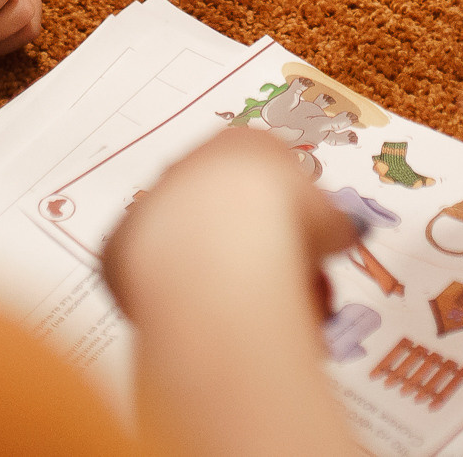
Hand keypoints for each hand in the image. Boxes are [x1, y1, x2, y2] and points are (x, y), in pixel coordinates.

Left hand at [103, 130, 364, 456]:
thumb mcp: (332, 223)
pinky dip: (175, 296)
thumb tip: (342, 234)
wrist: (222, 249)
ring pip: (186, 243)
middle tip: (282, 292)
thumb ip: (332, 225)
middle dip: (253, 250)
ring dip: (215, 276)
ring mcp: (152, 202)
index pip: (268, 177)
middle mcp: (192, 165)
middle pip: (224, 210)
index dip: (291, 220)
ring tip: (248, 313)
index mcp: (245, 144)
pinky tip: (203, 318)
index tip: (305, 255)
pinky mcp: (120, 245)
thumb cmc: (284, 223)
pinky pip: (149, 274)